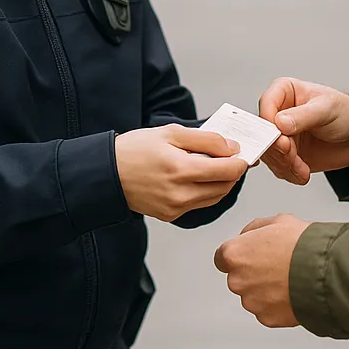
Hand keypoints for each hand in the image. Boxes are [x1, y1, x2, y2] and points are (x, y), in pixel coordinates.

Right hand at [115, 125, 247, 222]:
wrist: (107, 174)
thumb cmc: (135, 149)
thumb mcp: (171, 133)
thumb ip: (206, 139)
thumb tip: (232, 147)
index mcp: (181, 169)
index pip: (227, 170)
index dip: (240, 161)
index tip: (242, 152)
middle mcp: (180, 193)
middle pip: (225, 186)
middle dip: (233, 172)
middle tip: (231, 157)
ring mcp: (176, 207)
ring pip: (215, 197)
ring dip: (222, 182)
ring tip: (215, 165)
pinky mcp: (171, 215)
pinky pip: (199, 203)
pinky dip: (206, 191)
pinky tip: (198, 177)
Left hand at [214, 214, 309, 327]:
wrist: (324, 273)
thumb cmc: (302, 246)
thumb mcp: (277, 221)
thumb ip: (254, 229)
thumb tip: (248, 235)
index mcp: (234, 254)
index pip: (222, 258)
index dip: (238, 255)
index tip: (248, 255)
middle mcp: (237, 280)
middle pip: (238, 277)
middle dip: (253, 272)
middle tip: (275, 264)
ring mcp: (251, 302)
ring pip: (253, 295)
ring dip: (265, 289)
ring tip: (287, 277)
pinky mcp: (267, 318)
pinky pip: (267, 310)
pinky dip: (277, 304)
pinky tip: (291, 291)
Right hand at [259, 78, 348, 184]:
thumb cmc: (346, 113)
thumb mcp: (327, 109)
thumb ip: (303, 116)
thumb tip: (280, 122)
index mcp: (285, 91)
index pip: (267, 105)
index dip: (269, 124)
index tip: (281, 139)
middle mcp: (279, 112)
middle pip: (264, 132)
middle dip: (277, 149)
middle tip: (292, 157)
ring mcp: (282, 135)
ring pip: (269, 153)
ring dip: (284, 164)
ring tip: (301, 168)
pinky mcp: (287, 154)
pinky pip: (278, 167)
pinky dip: (289, 173)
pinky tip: (302, 173)